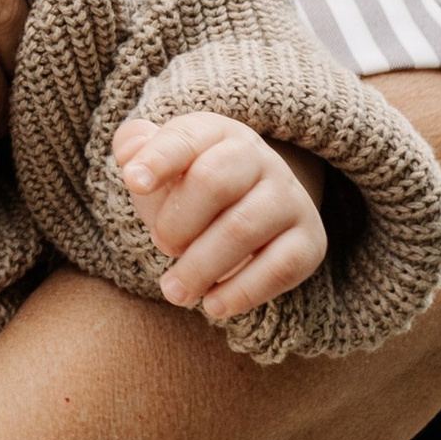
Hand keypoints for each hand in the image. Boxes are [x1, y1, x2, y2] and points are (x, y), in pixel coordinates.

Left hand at [113, 109, 326, 322]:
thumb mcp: (160, 164)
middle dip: (177, 223)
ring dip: (200, 266)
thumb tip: (130, 153)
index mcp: (216, 133)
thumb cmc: (190, 189)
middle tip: (163, 247)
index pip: (186, 138)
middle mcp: (260, 158)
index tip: (134, 183)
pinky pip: (279, 267)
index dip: (158, 159)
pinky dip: (241, 291)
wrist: (249, 210)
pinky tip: (213, 305)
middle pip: (213, 182)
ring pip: (243, 228)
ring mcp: (290, 198)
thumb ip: (135, 147)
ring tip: (174, 291)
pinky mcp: (309, 240)